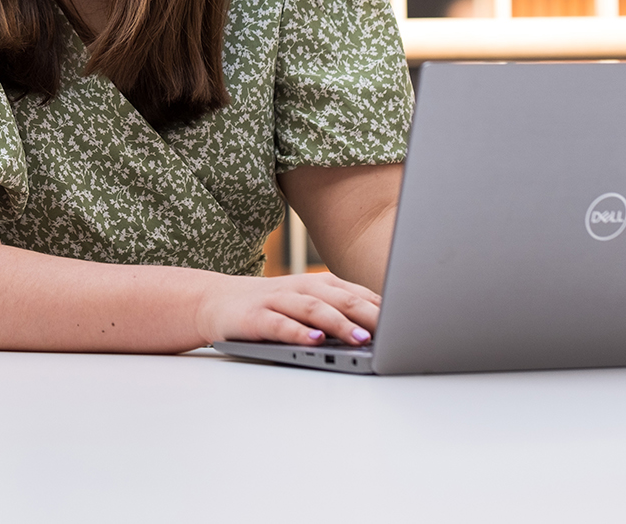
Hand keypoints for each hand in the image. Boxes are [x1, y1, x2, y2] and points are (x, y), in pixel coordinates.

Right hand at [196, 273, 381, 347]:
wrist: (214, 301)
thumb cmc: (270, 307)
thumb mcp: (306, 305)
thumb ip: (339, 312)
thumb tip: (382, 331)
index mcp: (318, 284)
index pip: (356, 293)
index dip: (383, 307)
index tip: (410, 321)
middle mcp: (300, 287)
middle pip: (339, 298)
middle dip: (368, 314)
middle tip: (393, 331)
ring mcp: (276, 300)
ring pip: (312, 309)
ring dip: (339, 324)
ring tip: (360, 339)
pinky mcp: (254, 317)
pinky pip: (278, 324)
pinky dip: (297, 332)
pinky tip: (314, 341)